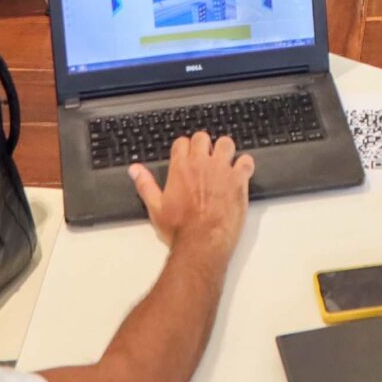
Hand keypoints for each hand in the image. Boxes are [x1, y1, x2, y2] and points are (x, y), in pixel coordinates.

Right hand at [129, 131, 252, 253]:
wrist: (202, 243)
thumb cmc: (180, 230)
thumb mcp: (155, 208)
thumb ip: (145, 184)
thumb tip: (135, 170)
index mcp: (181, 168)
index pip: (182, 142)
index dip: (184, 148)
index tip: (186, 156)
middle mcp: (202, 164)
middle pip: (203, 138)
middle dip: (203, 145)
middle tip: (205, 158)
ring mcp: (222, 170)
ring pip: (226, 143)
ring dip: (225, 150)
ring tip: (224, 161)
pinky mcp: (239, 180)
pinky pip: (246, 161)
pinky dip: (245, 164)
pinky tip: (241, 172)